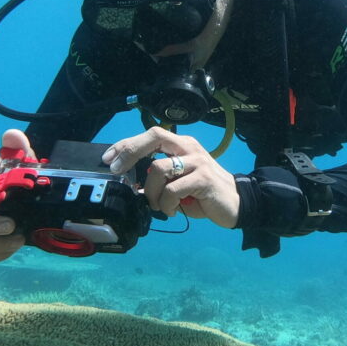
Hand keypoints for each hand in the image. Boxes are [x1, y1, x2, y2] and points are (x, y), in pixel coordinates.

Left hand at [103, 127, 239, 228]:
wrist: (237, 203)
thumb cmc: (204, 194)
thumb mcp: (179, 182)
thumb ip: (160, 178)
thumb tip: (134, 182)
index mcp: (182, 145)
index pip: (151, 134)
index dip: (127, 144)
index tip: (109, 157)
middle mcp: (189, 147)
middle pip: (154, 136)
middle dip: (130, 152)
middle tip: (118, 170)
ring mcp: (197, 161)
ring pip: (158, 168)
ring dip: (151, 192)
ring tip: (159, 206)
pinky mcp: (203, 178)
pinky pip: (172, 190)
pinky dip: (166, 204)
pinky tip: (173, 211)